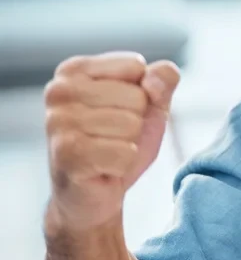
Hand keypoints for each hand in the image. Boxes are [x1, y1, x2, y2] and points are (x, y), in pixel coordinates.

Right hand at [44, 52, 179, 232]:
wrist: (96, 193)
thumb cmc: (119, 141)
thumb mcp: (151, 103)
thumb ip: (163, 77)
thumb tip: (152, 81)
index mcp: (74, 70)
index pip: (136, 66)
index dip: (142, 93)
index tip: (120, 111)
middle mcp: (59, 91)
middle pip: (136, 96)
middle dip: (135, 121)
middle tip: (112, 137)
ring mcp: (58, 123)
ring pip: (131, 124)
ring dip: (128, 144)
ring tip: (106, 151)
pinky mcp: (67, 154)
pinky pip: (124, 153)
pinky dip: (123, 164)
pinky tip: (103, 168)